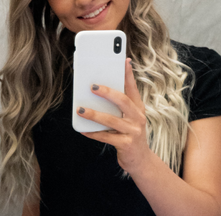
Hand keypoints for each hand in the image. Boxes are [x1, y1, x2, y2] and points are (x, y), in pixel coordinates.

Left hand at [78, 58, 152, 173]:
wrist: (140, 160)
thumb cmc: (130, 134)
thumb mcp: (129, 117)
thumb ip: (118, 105)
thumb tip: (98, 89)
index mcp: (138, 108)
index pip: (133, 88)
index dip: (128, 74)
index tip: (124, 61)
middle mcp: (138, 117)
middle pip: (123, 101)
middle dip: (107, 92)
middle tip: (92, 86)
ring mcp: (133, 131)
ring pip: (111, 119)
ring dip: (94, 114)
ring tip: (80, 110)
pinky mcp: (126, 144)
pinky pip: (106, 137)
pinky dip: (93, 133)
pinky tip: (82, 129)